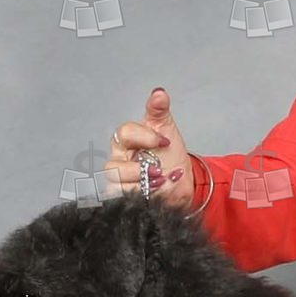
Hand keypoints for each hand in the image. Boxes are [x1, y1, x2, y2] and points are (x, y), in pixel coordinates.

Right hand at [109, 86, 198, 206]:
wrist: (182, 179)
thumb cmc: (169, 154)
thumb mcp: (166, 129)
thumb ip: (159, 110)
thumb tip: (159, 93)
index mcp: (125, 141)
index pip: (124, 134)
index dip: (144, 137)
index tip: (164, 142)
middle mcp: (118, 162)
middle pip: (113, 167)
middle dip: (139, 170)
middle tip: (160, 170)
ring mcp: (120, 184)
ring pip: (118, 188)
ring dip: (142, 187)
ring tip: (162, 183)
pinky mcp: (127, 200)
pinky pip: (126, 202)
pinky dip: (145, 198)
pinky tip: (158, 194)